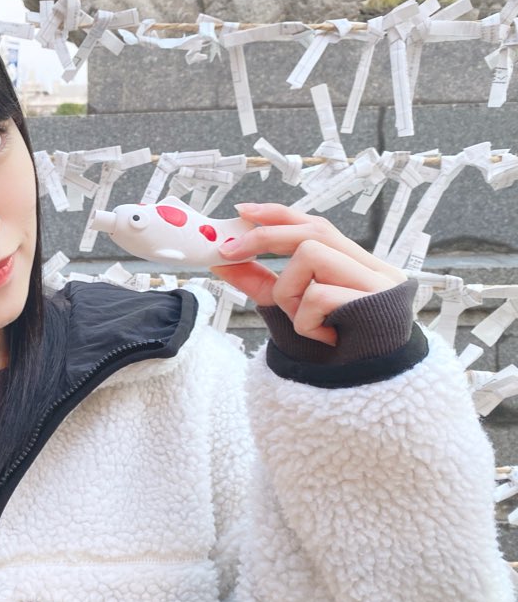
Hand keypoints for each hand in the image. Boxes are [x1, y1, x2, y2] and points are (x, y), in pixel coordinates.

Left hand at [211, 203, 406, 346]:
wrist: (367, 388)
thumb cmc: (333, 348)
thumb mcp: (289, 308)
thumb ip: (261, 282)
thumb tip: (223, 260)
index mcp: (355, 264)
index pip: (316, 225)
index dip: (278, 214)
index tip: (242, 212)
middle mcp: (372, 267)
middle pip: (312, 231)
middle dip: (264, 237)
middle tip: (228, 252)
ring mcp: (377, 283)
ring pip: (310, 256)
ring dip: (289, 292)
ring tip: (303, 321)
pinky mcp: (375, 304)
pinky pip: (316, 296)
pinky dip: (305, 320)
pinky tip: (323, 337)